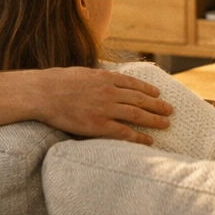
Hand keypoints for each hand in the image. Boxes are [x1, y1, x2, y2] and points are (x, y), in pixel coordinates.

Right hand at [26, 66, 172, 144]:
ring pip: (137, 115)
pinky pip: (124, 132)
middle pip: (140, 100)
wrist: (43, 93)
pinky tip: (149, 140)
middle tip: (170, 110)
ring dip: (154, 120)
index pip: (133, 84)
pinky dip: (139, 137)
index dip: (148, 90)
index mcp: (105, 78)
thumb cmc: (57, 82)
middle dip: (157, 105)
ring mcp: (105, 109)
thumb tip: (104, 79)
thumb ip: (96, 78)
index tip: (158, 93)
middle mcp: (109, 92)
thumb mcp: (81, 73)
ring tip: (166, 124)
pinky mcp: (98, 125)